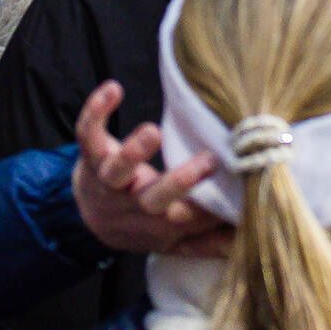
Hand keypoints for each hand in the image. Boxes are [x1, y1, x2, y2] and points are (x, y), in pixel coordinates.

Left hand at [72, 81, 223, 254]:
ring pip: (117, 171)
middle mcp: (135, 203)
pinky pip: (87, 135)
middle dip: (180, 182)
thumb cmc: (145, 222)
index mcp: (161, 223)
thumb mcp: (176, 240)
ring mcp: (110, 181)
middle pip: (155, 199)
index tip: (239, 194)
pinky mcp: (91, 157)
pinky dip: (96, 112)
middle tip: (210, 161)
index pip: (189, 219)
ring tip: (152, 131)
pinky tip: (114, 89)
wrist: (91, 219)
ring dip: (133, 152)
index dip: (210, 211)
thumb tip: (244, 235)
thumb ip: (209, 240)